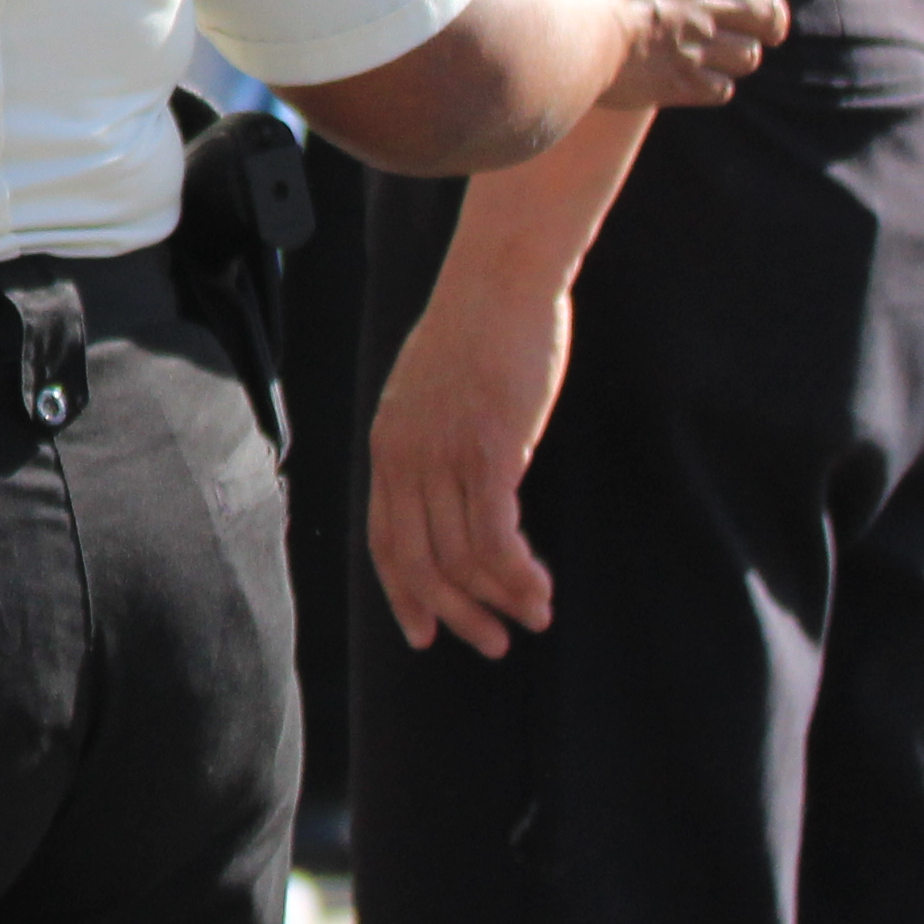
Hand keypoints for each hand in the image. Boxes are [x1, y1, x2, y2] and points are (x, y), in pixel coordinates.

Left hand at [369, 256, 572, 655]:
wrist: (499, 280)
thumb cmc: (477, 332)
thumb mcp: (431, 392)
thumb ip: (430, 440)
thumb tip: (448, 484)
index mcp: (387, 446)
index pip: (384, 541)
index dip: (404, 594)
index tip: (426, 633)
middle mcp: (405, 457)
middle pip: (420, 563)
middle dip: (456, 614)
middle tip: (493, 643)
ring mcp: (445, 455)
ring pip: (463, 558)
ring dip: (501, 599)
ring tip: (535, 618)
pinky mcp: (489, 449)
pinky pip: (496, 535)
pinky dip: (518, 574)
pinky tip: (540, 589)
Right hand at [531, 0, 795, 109]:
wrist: (562, 34)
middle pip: (769, 7)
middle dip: (772, 16)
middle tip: (769, 22)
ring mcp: (700, 43)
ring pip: (749, 54)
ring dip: (741, 53)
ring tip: (729, 54)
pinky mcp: (682, 83)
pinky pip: (719, 89)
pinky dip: (713, 85)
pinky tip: (697, 82)